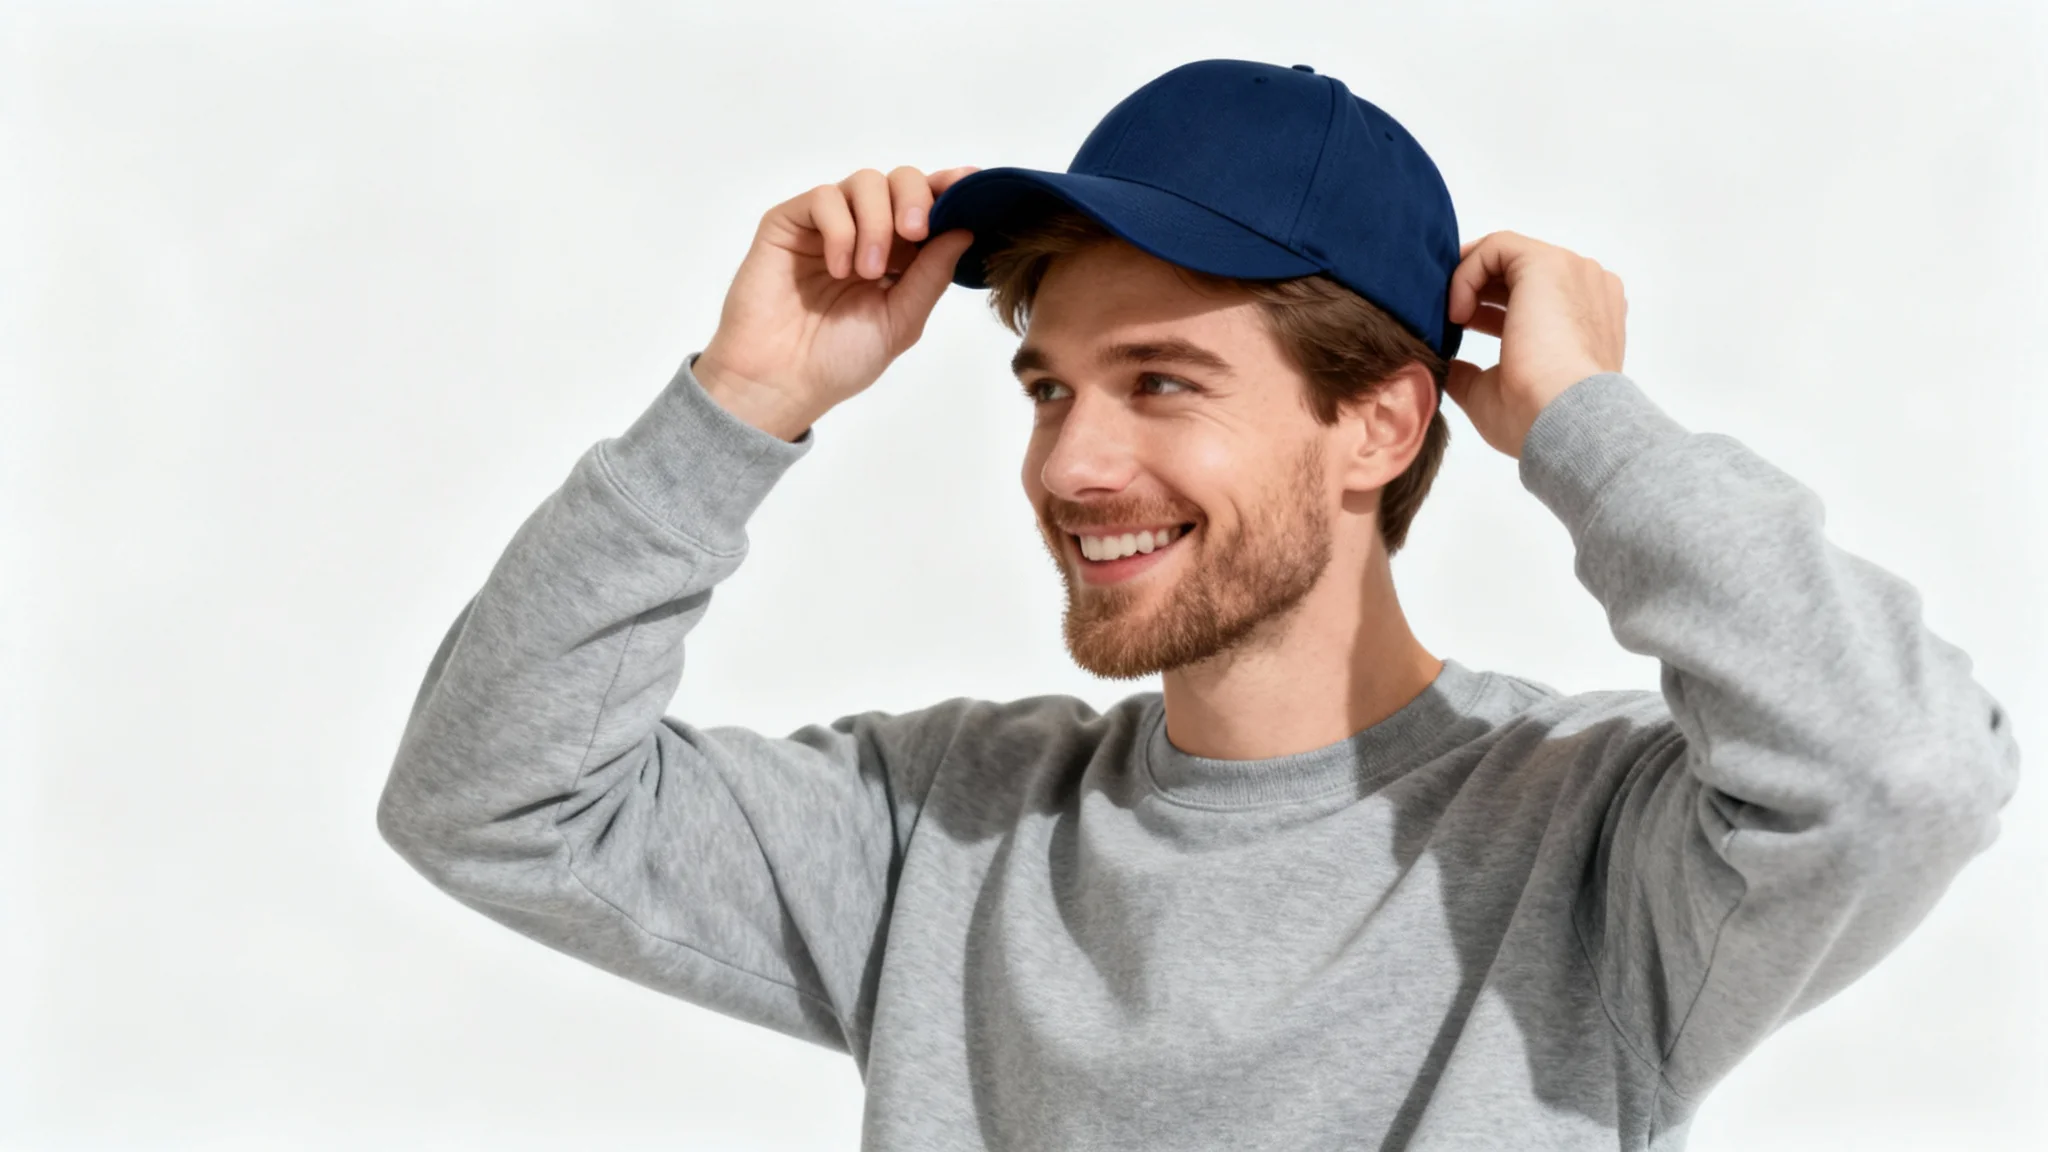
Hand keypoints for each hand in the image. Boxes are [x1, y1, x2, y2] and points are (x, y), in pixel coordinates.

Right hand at [694, 165, 979, 439]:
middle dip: (917, 199)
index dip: (951, 189)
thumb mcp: (901, 320)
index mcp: (898, 253)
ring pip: (865, 182)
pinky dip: (841, 229)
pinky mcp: (789, 222)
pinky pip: (824, 198)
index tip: (971, 184)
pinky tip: (840, 268)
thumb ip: (932, 275)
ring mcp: (826, 224)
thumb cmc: (840, 358)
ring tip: (869, 272)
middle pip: (901, 180)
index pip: (929, 205)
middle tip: (915, 233)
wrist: (782, 380)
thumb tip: (965, 230)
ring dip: (877, 222)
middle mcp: (864, 230)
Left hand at [1442, 230, 1627, 458]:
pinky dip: (1467, 273)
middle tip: (1445, 318)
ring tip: (1449, 317)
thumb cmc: (1537, 417)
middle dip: (1475, 289)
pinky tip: (1457, 311)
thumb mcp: (1496, 394)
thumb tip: (1445, 366)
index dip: (1488, 305)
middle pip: (1519, 272)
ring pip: (1506, 255)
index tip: (1458, 326)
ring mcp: (1572, 273)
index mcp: (1585, 319)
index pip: (1533, 295)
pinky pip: (1497, 247)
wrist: (1563, 420)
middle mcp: (1585, 289)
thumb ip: (1471, 373)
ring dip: (1468, 279)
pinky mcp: (1547, 264)